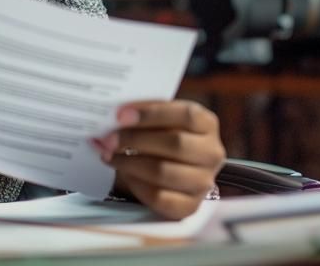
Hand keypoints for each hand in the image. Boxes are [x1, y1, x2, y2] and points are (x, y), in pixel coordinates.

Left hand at [90, 100, 225, 219]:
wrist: (172, 169)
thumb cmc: (163, 137)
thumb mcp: (162, 119)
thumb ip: (146, 114)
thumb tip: (117, 115)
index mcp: (207, 124)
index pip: (185, 115)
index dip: (152, 114)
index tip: (121, 115)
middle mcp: (211, 153)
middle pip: (175, 143)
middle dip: (135, 139)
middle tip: (108, 138)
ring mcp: (203, 182)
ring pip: (163, 171)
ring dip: (129, 162)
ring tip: (108, 155)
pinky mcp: (189, 206)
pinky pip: (159, 197)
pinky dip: (136, 185)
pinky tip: (124, 174)